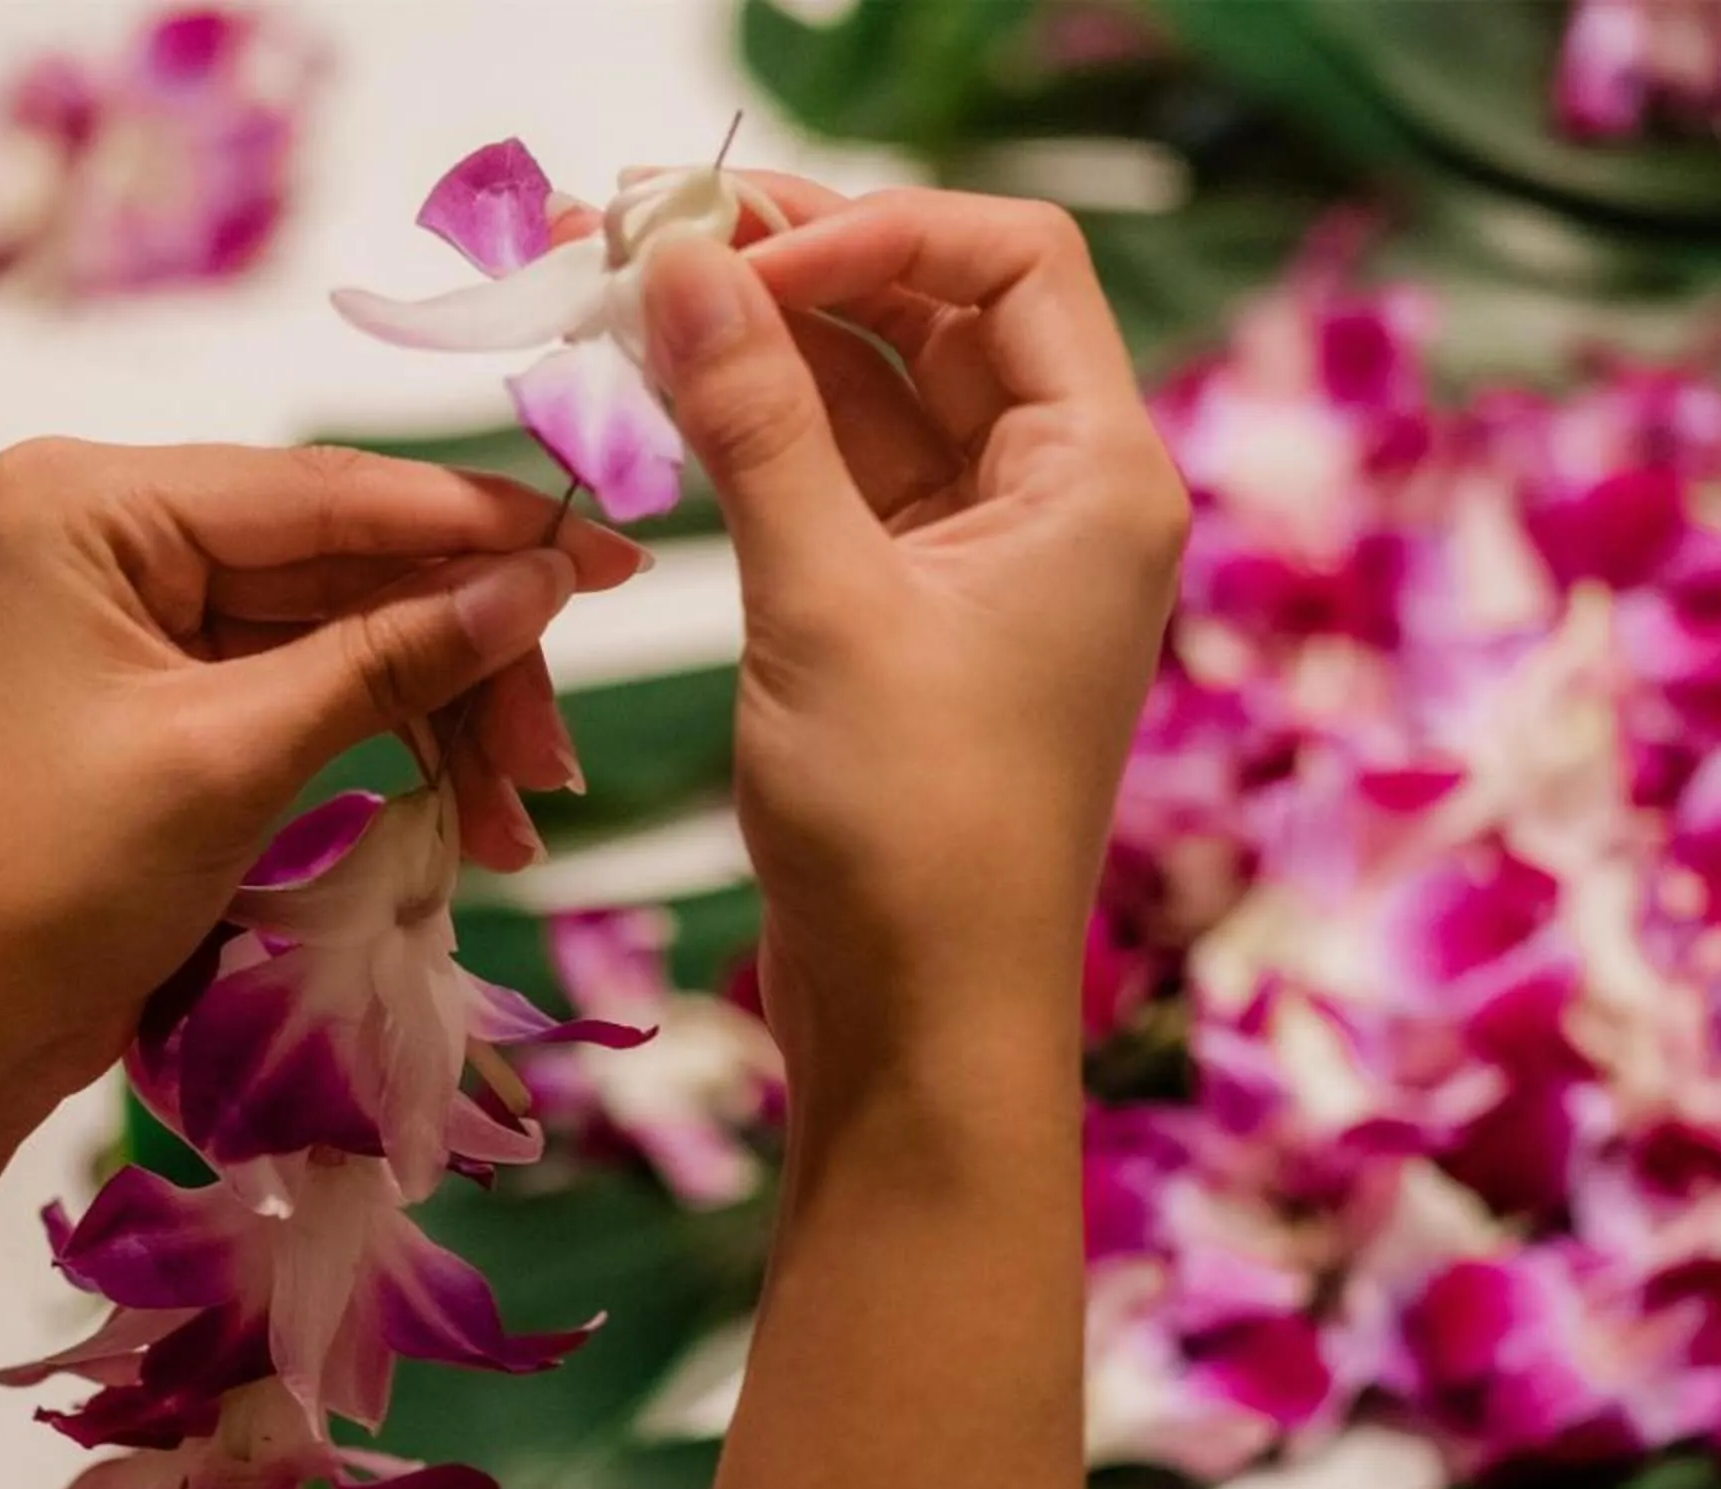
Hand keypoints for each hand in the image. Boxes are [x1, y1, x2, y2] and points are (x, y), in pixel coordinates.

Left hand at [0, 441, 645, 1105]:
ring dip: (446, 717)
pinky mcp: (169, 689)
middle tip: (555, 760)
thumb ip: (396, 653)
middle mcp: (112, 527)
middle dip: (468, 657)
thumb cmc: (48, 878)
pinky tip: (467, 817)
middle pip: (352, 562)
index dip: (481, 526)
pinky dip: (394, 745)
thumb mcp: (236, 755)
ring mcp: (141, 611)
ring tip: (516, 821)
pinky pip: (316, 686)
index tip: (612, 552)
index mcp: (89, 499)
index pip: (328, 489)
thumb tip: (546, 578)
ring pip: (350, 630)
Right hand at [636, 184, 1189, 1079]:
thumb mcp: (824, 604)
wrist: (926, 1028)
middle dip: (794, 262)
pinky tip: (662, 392)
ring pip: (877, 393)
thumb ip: (754, 420)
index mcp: (1099, 476)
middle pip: (937, 311)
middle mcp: (1061, 498)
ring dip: (759, 341)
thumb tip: (680, 255)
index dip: (870, 228)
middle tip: (634, 228)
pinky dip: (760, 431)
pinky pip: (842, 478)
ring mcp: (987, 557)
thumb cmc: (914, 835)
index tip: (728, 253)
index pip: (1010, 259)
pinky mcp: (916, 613)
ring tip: (620, 288)